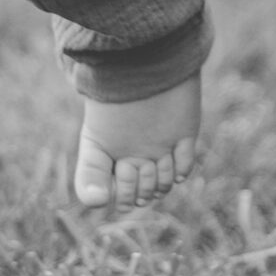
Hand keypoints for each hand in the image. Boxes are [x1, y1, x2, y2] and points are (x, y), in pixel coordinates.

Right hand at [74, 72, 201, 209]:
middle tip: (138, 162)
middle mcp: (138, 157)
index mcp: (115, 160)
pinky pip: (185, 167)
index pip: (122, 197)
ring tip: (157, 158)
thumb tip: (97, 204)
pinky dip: (182, 167)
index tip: (122, 170)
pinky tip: (174, 156)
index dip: (123, 193)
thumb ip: (89, 176)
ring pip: (165, 185)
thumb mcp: (94, 143)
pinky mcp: (183, 136)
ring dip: (162, 178)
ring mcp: (161, 147)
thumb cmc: (113, 108)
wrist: (141, 71)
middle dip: (143, 187)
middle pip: (145, 194)